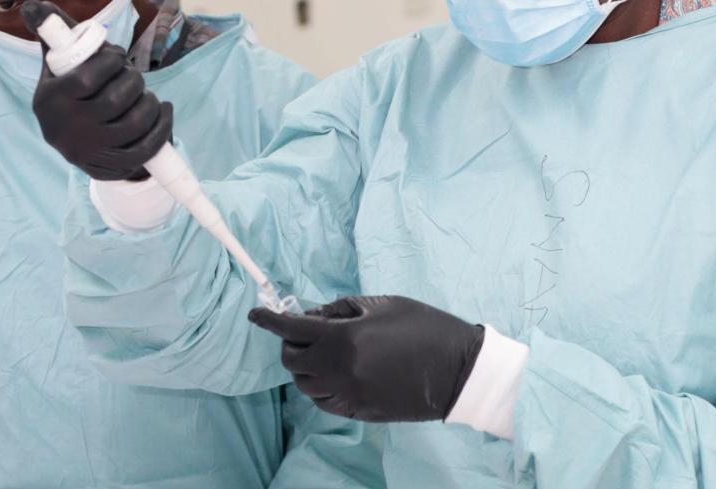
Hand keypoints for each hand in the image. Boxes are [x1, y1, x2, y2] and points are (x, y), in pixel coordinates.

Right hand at [22, 0, 171, 181]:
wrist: (77, 143)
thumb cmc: (71, 91)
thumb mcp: (58, 64)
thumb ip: (53, 32)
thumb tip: (34, 4)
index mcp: (48, 100)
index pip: (88, 77)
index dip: (111, 61)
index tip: (117, 55)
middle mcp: (65, 129)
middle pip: (115, 100)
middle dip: (133, 80)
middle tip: (133, 76)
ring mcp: (88, 151)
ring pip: (134, 123)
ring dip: (149, 102)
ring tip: (147, 95)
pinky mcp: (109, 166)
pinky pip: (146, 147)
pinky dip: (162, 126)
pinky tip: (163, 111)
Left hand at [249, 295, 484, 422]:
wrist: (458, 369)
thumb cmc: (425, 327)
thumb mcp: (384, 304)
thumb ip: (343, 309)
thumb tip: (313, 316)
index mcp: (345, 338)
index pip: (292, 329)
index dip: (269, 320)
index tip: (256, 313)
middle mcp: (340, 370)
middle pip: (293, 361)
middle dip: (291, 343)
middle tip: (306, 331)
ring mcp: (350, 395)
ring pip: (305, 386)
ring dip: (305, 367)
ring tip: (323, 352)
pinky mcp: (361, 411)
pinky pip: (325, 402)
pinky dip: (321, 387)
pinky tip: (335, 373)